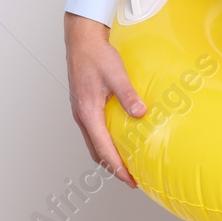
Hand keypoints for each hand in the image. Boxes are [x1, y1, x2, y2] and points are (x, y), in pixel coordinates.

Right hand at [65, 12, 147, 188]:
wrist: (81, 40)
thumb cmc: (96, 55)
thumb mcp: (116, 74)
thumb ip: (128, 95)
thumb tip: (141, 113)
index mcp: (88, 113)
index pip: (103, 150)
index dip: (117, 168)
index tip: (130, 180)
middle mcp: (81, 116)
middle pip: (96, 152)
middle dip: (112, 168)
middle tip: (131, 178)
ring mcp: (80, 111)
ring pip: (93, 142)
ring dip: (107, 156)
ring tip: (125, 162)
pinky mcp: (83, 105)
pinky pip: (92, 131)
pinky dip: (103, 142)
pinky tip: (117, 138)